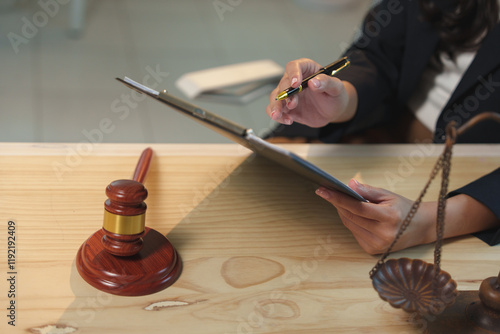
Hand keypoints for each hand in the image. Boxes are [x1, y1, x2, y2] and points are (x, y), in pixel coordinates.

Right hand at [266, 58, 357, 127]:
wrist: (333, 111)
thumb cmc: (335, 95)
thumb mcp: (337, 87)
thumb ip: (327, 82)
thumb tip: (314, 82)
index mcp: (307, 70)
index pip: (294, 66)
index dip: (293, 74)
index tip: (296, 84)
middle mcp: (295, 81)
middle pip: (283, 83)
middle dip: (285, 94)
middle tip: (292, 104)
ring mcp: (290, 95)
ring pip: (275, 97)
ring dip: (275, 106)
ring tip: (278, 115)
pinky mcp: (287, 108)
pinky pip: (277, 111)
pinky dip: (279, 116)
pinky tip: (288, 120)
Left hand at [315, 179, 433, 253]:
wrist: (420, 228)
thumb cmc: (403, 208)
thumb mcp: (388, 195)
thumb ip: (368, 191)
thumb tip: (349, 184)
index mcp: (390, 217)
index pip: (358, 208)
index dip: (338, 198)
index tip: (322, 190)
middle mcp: (383, 234)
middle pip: (351, 216)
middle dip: (337, 203)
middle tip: (327, 191)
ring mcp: (378, 245)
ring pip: (350, 224)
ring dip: (343, 212)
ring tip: (340, 200)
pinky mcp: (372, 250)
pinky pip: (354, 232)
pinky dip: (351, 221)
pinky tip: (353, 214)